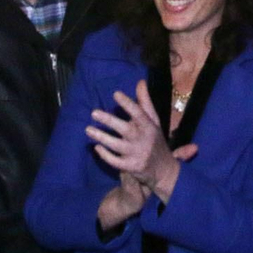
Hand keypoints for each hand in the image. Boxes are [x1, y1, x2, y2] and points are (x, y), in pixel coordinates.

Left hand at [87, 81, 184, 201]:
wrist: (164, 171)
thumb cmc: (155, 141)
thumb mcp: (154, 121)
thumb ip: (145, 102)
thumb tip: (140, 82)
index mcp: (149, 126)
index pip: (139, 113)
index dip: (128, 103)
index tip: (115, 94)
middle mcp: (143, 140)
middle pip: (125, 129)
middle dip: (109, 121)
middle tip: (94, 112)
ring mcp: (136, 155)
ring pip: (116, 145)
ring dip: (102, 137)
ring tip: (88, 129)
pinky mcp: (131, 167)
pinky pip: (115, 161)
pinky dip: (105, 154)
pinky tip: (96, 147)